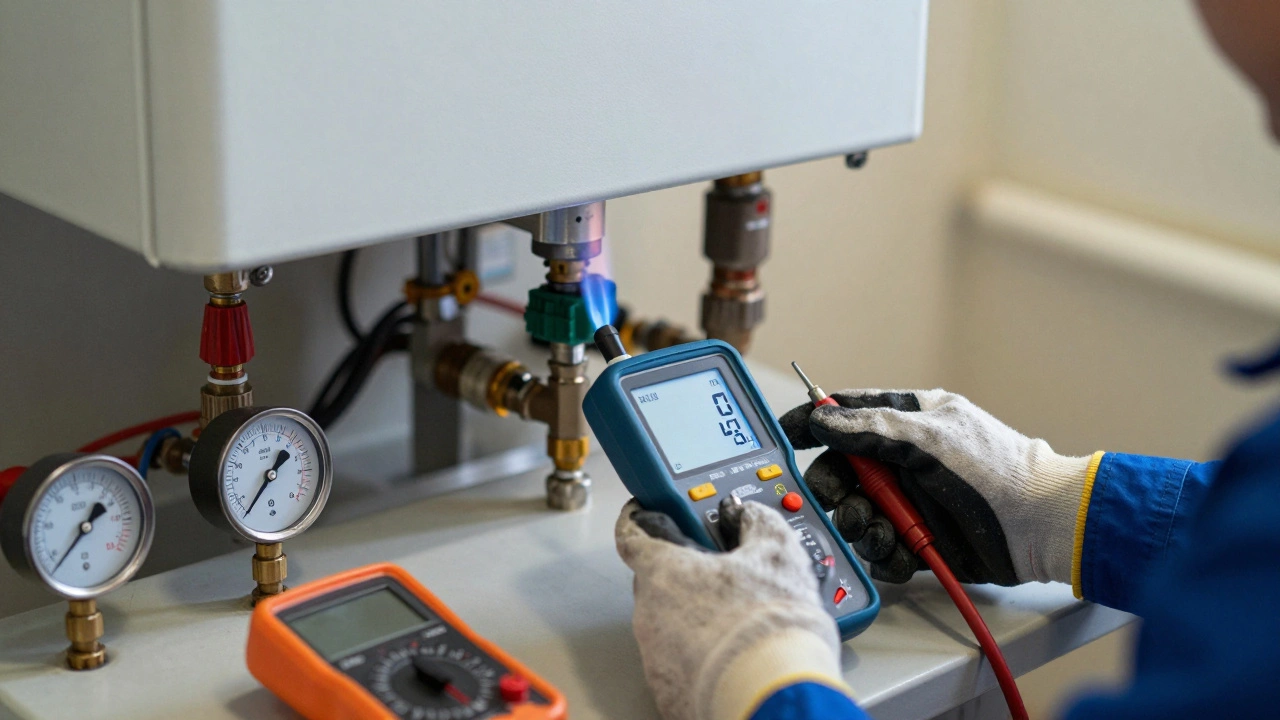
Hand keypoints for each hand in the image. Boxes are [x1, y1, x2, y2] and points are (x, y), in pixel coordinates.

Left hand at [616, 500, 845, 719]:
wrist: (771, 695)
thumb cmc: (768, 628)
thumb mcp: (778, 554)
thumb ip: (756, 522)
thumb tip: (750, 514)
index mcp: (664, 571)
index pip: (630, 534)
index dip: (638, 518)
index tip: (646, 512)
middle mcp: (648, 614)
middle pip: (655, 582)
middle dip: (683, 575)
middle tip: (721, 574)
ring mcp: (654, 657)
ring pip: (666, 626)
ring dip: (693, 619)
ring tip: (738, 622)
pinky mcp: (666, 692)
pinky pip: (677, 663)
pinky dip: (698, 656)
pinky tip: (731, 655)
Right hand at [779, 389, 1092, 585]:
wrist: (1040, 525)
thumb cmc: (996, 469)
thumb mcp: (929, 437)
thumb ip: (871, 428)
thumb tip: (822, 419)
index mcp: (908, 421)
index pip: (847, 414)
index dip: (815, 422)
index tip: (787, 434)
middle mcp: (904, 461)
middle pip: (842, 472)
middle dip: (836, 488)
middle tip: (841, 500)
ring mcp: (909, 501)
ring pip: (856, 513)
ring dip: (860, 524)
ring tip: (880, 529)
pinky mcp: (918, 540)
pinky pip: (880, 548)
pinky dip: (884, 552)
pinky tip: (902, 550)